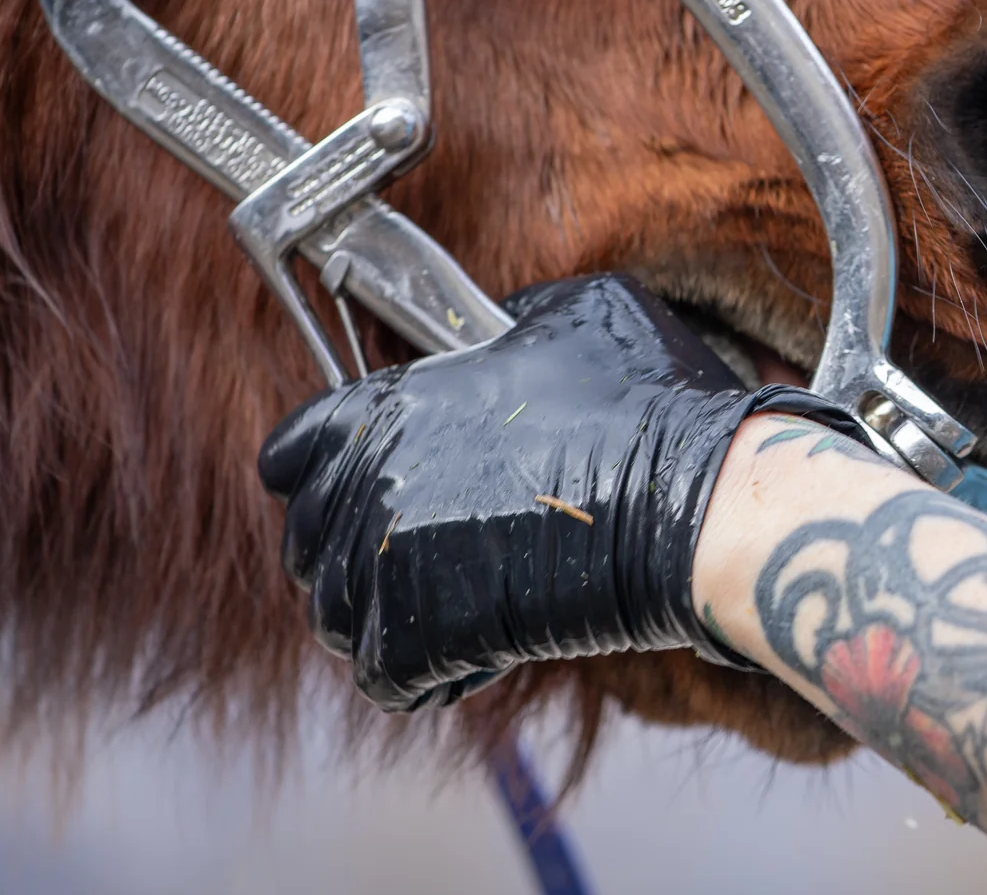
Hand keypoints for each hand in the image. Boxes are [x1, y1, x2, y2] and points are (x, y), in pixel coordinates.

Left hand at [258, 273, 859, 711]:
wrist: (695, 504)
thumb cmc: (649, 404)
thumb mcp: (576, 310)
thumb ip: (508, 319)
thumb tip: (493, 333)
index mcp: (391, 405)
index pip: (290, 452)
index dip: (319, 470)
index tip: (357, 483)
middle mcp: (373, 484)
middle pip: (305, 541)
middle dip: (350, 550)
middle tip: (418, 554)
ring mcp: (392, 565)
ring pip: (335, 615)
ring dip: (380, 615)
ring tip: (446, 606)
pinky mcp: (427, 638)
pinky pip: (380, 676)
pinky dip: (417, 674)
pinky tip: (472, 651)